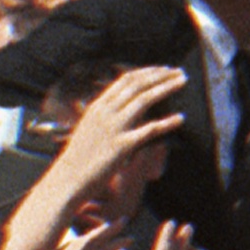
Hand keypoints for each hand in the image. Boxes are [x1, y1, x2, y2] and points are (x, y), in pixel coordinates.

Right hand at [49, 65, 191, 190]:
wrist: (67, 180)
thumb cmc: (79, 158)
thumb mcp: (90, 128)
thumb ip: (107, 116)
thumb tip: (126, 108)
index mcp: (98, 106)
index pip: (126, 80)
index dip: (147, 72)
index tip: (163, 69)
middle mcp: (105, 112)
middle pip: (138, 85)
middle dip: (161, 75)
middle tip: (179, 71)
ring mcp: (113, 128)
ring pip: (144, 99)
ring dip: (166, 88)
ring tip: (182, 82)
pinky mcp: (121, 146)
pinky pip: (149, 130)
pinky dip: (166, 122)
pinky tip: (180, 118)